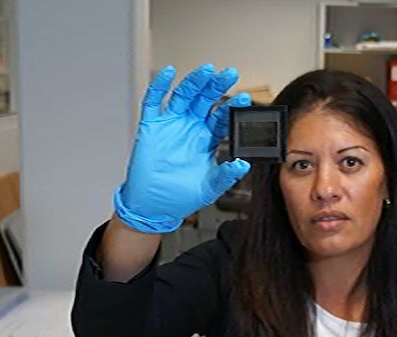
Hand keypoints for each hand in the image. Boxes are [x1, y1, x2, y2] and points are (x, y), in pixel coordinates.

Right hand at [114, 64, 251, 233]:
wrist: (155, 206)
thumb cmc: (182, 196)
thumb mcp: (210, 188)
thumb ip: (227, 176)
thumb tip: (243, 164)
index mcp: (207, 139)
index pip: (222, 117)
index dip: (233, 107)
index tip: (245, 98)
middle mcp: (191, 127)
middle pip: (206, 100)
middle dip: (217, 86)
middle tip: (229, 74)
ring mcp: (171, 124)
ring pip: (184, 95)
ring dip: (195, 82)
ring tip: (206, 70)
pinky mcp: (151, 126)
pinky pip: (154, 101)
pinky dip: (160, 86)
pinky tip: (169, 73)